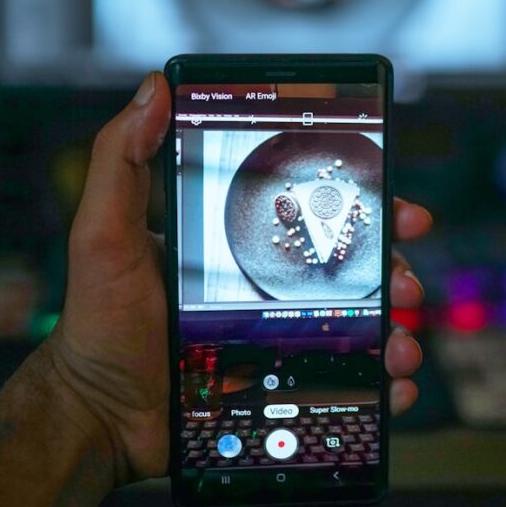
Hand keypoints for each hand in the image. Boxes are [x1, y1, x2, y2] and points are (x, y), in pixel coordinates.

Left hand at [46, 73, 431, 486]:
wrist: (99, 419)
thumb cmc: (99, 325)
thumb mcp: (104, 233)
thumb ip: (121, 159)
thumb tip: (155, 87)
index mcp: (237, 239)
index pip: (313, 209)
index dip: (363, 203)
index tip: (398, 204)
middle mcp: (265, 281)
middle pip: (349, 264)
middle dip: (393, 266)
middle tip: (406, 282)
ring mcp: (277, 334)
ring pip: (358, 322)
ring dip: (397, 329)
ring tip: (401, 346)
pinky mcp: (281, 382)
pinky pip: (344, 379)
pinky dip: (379, 383)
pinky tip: (394, 387)